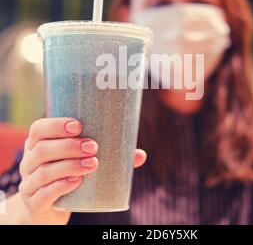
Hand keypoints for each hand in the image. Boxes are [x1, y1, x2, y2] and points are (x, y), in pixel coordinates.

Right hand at [18, 118, 146, 224]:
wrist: (44, 208)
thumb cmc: (66, 176)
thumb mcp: (79, 163)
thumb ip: (109, 158)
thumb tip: (141, 155)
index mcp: (38, 145)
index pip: (39, 129)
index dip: (56, 125)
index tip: (79, 126)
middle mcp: (29, 162)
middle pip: (42, 149)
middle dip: (69, 145)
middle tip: (93, 146)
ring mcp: (29, 184)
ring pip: (43, 171)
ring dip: (69, 165)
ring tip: (93, 164)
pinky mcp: (34, 203)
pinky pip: (43, 194)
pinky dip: (60, 186)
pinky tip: (77, 181)